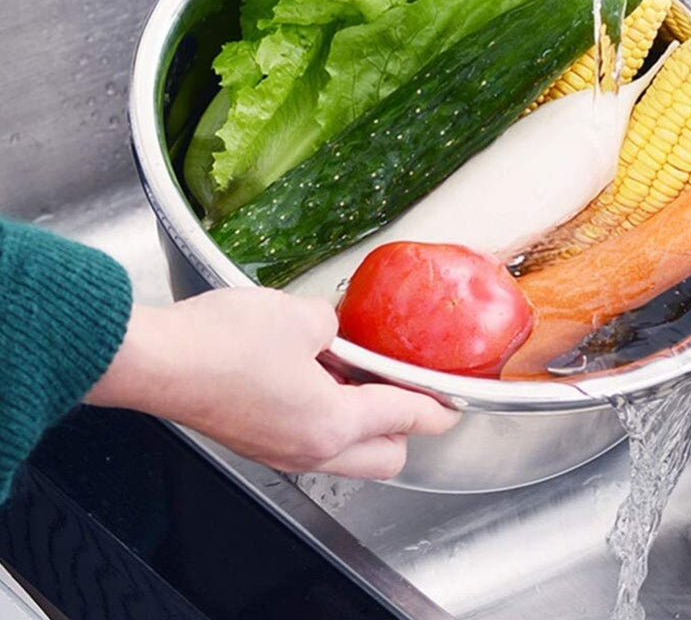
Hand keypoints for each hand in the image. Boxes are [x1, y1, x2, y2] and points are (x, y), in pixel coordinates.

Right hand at [85, 287, 458, 479]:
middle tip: (408, 385)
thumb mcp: (300, 316)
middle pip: (385, 456)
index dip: (437, 407)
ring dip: (363, 421)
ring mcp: (280, 451)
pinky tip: (316, 374)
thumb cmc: (222, 344)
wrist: (156, 362)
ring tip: (359, 372)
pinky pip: (311, 441)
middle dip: (406, 426)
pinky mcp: (256, 441)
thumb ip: (335, 324)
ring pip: (346, 454)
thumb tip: (334, 329)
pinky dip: (327, 416)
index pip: (406, 418)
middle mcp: (311, 450)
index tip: (452, 401)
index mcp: (333, 423)